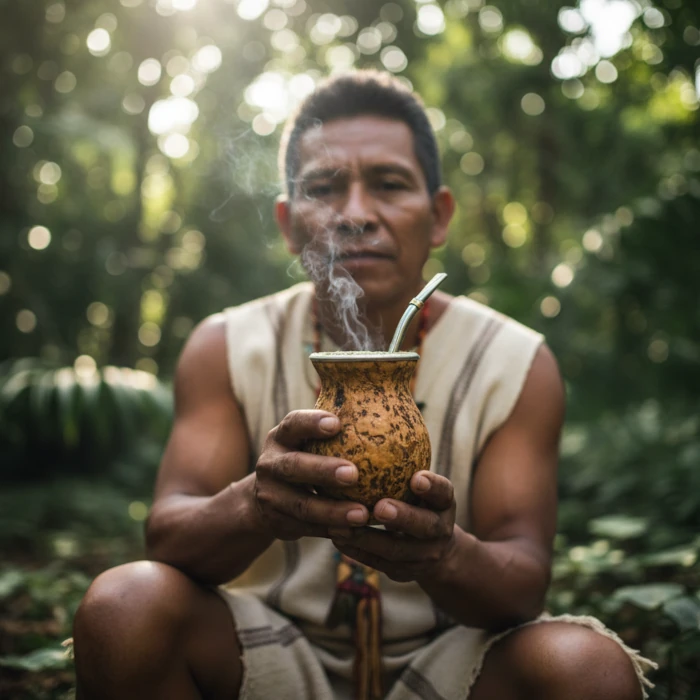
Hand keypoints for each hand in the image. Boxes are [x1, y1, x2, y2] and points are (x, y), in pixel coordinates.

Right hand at [254, 410, 369, 539]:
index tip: (337, 423)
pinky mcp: (276, 521)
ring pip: (302, 505)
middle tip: (353, 474)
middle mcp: (270, 464)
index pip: (293, 424)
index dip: (312, 423)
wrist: (266, 499)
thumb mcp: (308, 442)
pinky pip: (307, 528)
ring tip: (362, 514)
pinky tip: (355, 532)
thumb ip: (336, 431)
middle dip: (322, 469)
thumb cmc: (305, 458)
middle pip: (293, 466)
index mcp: (281, 437)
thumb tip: (388, 408)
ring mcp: (270, 495)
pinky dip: (331, 530)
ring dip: (333, 511)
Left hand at [328, 471, 456, 582]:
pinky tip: (335, 536)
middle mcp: (439, 530)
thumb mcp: (421, 481)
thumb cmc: (417, 499)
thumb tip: (378, 412)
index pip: (444, 492)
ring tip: (341, 524)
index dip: (434, 487)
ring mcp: (423, 556)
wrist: (436, 548)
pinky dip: (357, 551)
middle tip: (379, 507)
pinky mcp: (404, 573)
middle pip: (425, 526)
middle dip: (403, 518)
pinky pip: (378, 563)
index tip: (417, 478)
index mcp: (444, 503)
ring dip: (368, 538)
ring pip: (397, 551)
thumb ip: (403, 460)